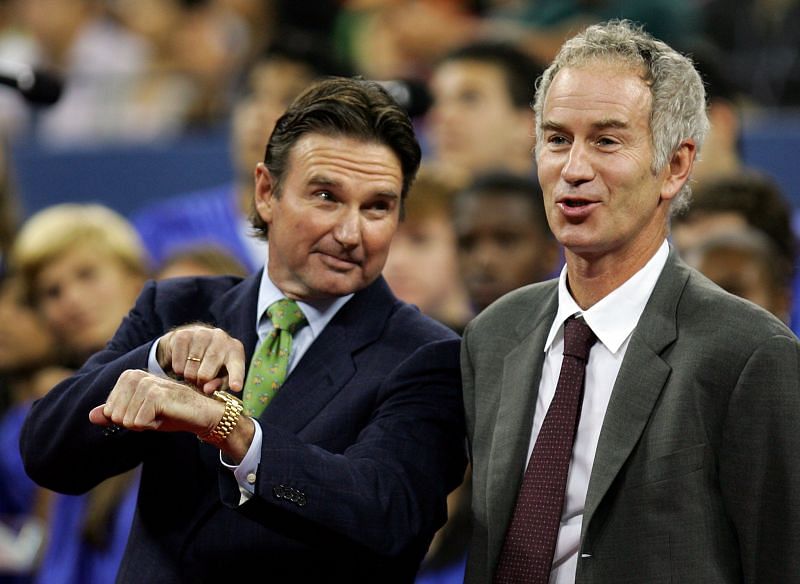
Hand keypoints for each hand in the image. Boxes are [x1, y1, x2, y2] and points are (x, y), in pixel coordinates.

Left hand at [88, 369, 221, 436]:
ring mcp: (146, 384)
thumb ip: (115, 414)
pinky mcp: (156, 395)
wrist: (201, 414)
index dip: (128, 419)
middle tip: (156, 414)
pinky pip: (139, 423)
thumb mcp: (139, 415)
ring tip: (162, 414)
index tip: (148, 412)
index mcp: (129, 376)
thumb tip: (91, 416)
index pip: (110, 411)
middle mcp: (135, 376)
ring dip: (145, 424)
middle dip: (135, 423)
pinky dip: (152, 426)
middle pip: (115, 416)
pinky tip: (166, 415)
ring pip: (126, 421)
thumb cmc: (171, 413)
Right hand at [156, 324, 244, 393]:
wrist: (193, 340)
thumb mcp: (222, 375)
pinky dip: (179, 370)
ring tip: (193, 371)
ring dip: (189, 377)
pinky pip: (178, 364)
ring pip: (190, 371)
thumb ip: (218, 384)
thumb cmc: (214, 363)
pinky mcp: (183, 335)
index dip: (236, 378)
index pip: (236, 366)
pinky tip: (184, 363)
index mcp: (235, 350)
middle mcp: (221, 338)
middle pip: (206, 374)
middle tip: (200, 381)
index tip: (236, 387)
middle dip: (200, 383)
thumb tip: (207, 389)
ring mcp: (201, 334)